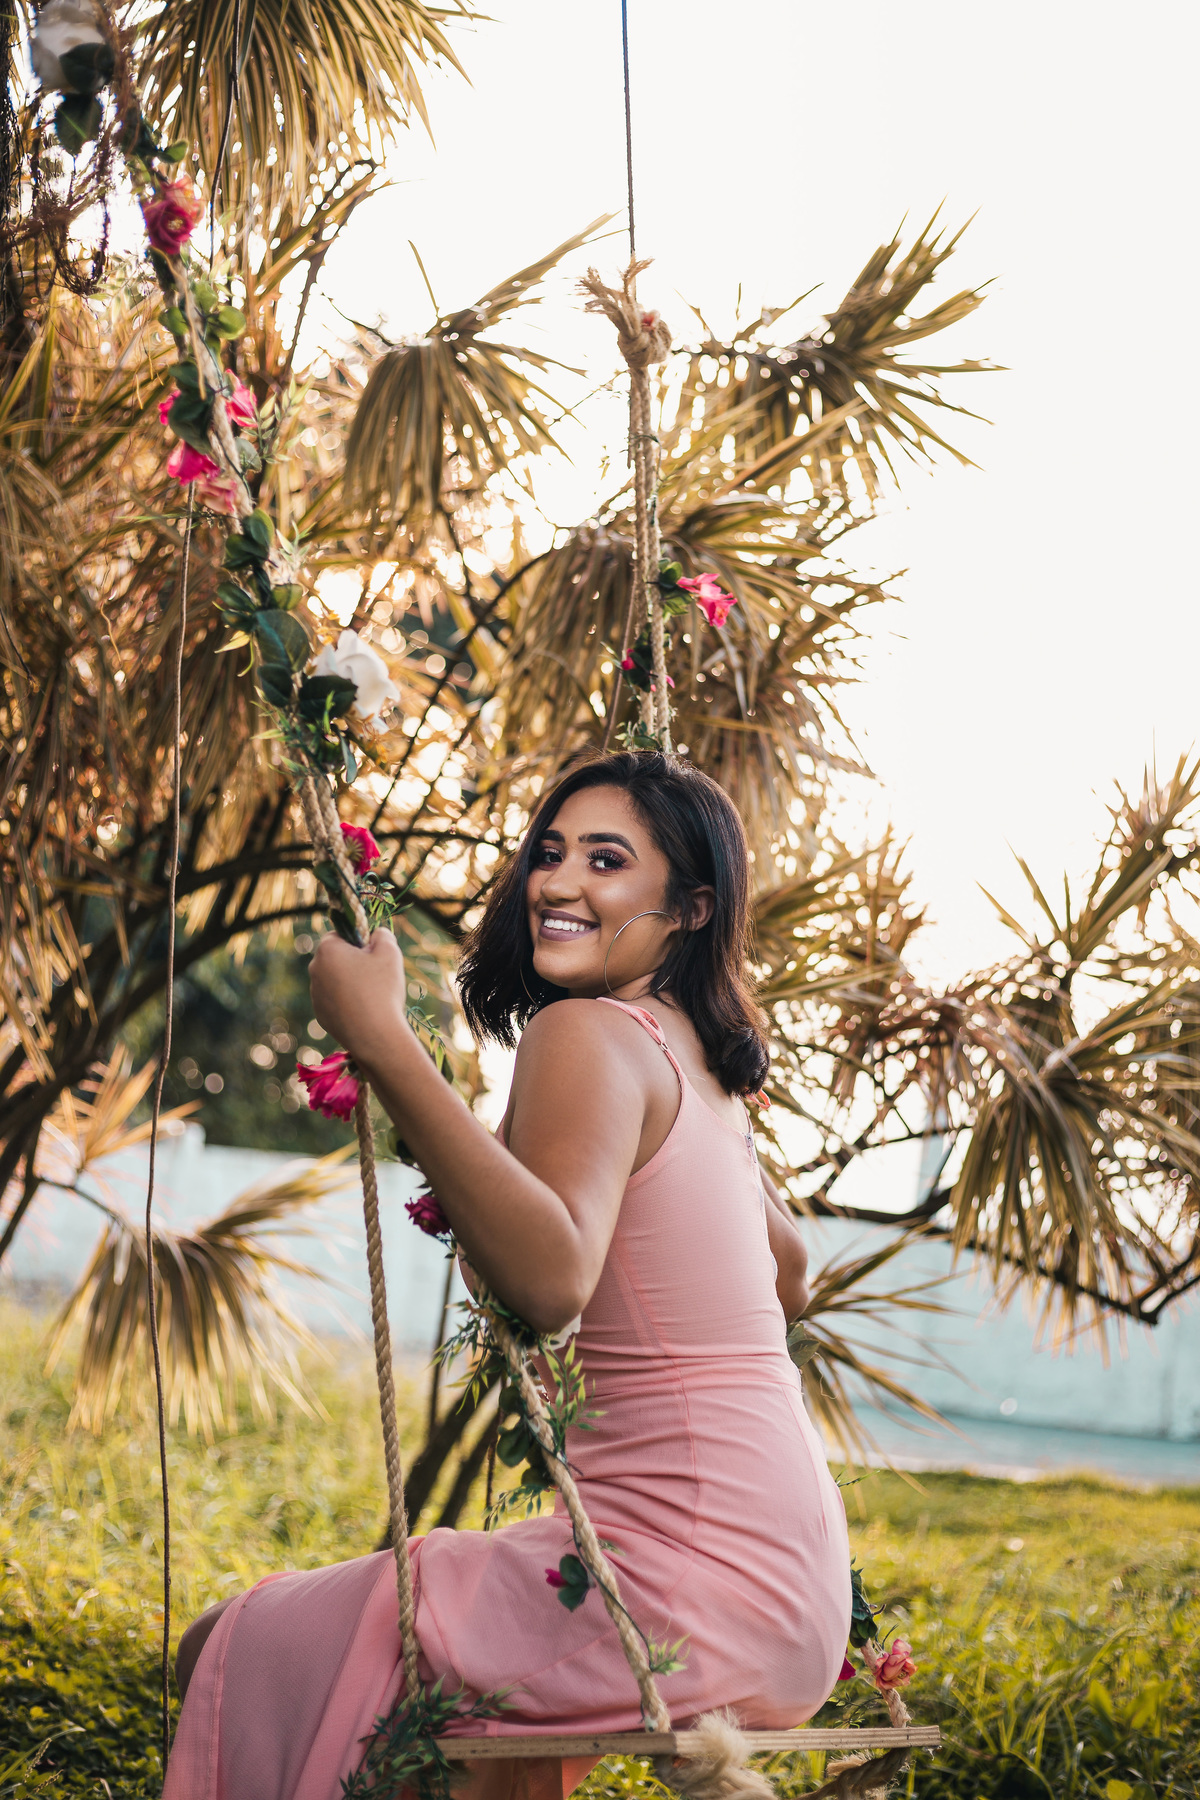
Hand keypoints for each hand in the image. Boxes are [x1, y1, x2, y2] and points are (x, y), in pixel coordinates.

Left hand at [308, 928, 408, 1070]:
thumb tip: (376, 933)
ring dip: (350, 982)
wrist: (375, 1035)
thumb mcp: (390, 952)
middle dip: (353, 962)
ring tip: (372, 996)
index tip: (373, 954)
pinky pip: (335, 1000)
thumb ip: (382, 934)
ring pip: (335, 980)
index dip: (358, 941)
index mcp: (327, 950)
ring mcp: (315, 994)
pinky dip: (348, 1002)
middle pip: (336, 957)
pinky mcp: (321, 1015)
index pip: (339, 934)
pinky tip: (365, 1011)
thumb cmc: (382, 989)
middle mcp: (315, 970)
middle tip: (376, 975)